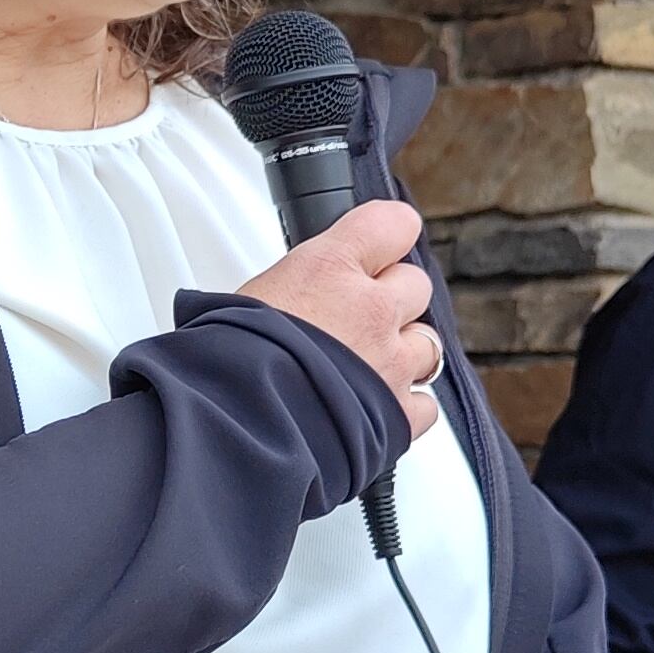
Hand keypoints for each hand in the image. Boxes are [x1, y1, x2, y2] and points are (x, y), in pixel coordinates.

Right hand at [241, 200, 438, 437]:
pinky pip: (425, 406)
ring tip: (366, 367)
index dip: (387, 237)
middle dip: (391, 299)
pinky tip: (376, 408)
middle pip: (414, 285)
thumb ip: (282, 291)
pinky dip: (406, 407)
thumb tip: (272, 298)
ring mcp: (390, 363)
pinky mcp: (398, 415)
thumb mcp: (241, 302)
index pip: (391, 224)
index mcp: (329, 269)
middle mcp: (370, 310)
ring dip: (403, 352)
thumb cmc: (225, 367)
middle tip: (355, 317)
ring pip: (427, 344)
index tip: (378, 246)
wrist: (237, 428)